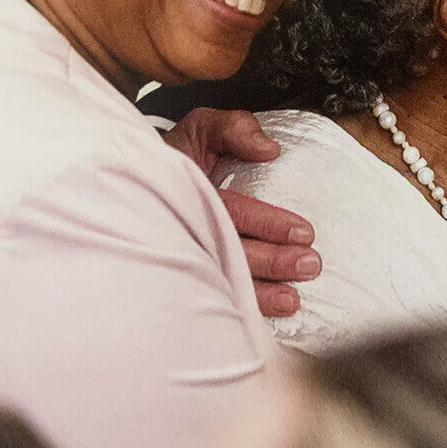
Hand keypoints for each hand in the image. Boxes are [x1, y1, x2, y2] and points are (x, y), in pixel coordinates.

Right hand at [165, 107, 321, 317]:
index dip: (268, 223)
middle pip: (229, 251)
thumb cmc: (176, 156)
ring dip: (260, 295)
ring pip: (219, 282)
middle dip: (273, 262)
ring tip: (293, 300)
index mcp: (188, 190)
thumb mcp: (201, 128)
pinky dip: (236, 311)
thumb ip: (236, 129)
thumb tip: (270, 149)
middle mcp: (181, 227)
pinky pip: (207, 299)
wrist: (136, 183)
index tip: (304, 232)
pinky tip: (260, 319)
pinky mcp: (181, 277)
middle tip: (310, 265)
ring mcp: (178, 256)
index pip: (232, 211)